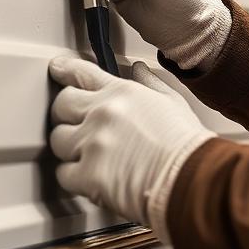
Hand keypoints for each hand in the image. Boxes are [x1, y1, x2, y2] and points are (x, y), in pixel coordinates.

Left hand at [48, 56, 213, 240]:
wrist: (191, 179)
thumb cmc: (187, 145)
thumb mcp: (172, 103)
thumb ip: (150, 84)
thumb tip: (138, 70)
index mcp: (122, 93)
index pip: (82, 73)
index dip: (65, 70)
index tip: (57, 70)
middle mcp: (102, 113)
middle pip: (61, 105)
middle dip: (66, 114)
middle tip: (77, 124)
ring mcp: (92, 144)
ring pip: (58, 140)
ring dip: (70, 147)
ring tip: (89, 155)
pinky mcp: (87, 175)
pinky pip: (63, 173)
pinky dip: (73, 176)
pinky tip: (90, 176)